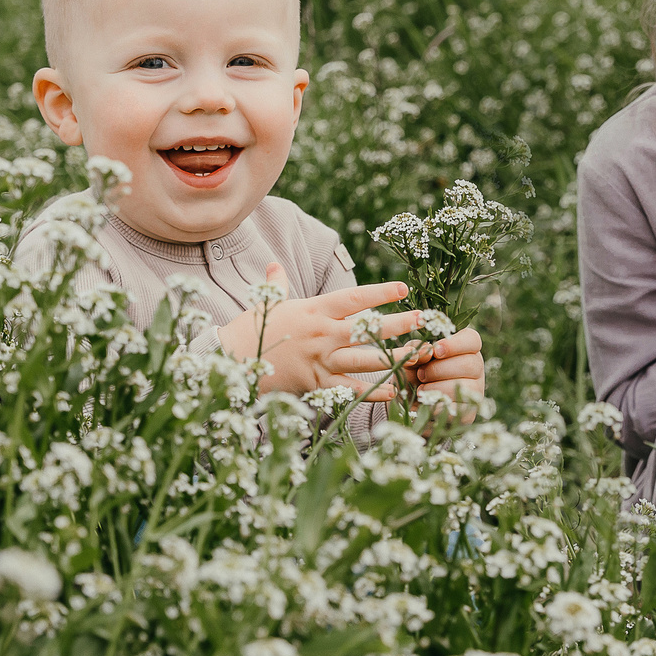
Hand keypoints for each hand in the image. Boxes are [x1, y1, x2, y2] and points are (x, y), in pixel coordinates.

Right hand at [221, 264, 446, 399]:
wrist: (233, 361)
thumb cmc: (252, 329)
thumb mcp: (267, 302)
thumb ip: (278, 283)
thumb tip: (274, 265)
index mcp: (314, 310)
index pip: (353, 298)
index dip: (380, 292)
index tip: (404, 287)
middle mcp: (321, 333)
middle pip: (366, 328)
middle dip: (397, 324)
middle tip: (423, 319)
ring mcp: (321, 359)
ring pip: (365, 358)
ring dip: (394, 357)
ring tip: (419, 354)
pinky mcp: (317, 383)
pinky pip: (351, 388)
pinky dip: (374, 390)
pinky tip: (395, 389)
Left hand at [401, 332, 485, 424]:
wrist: (413, 403)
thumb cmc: (415, 372)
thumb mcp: (413, 358)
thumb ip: (417, 350)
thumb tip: (426, 351)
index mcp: (465, 348)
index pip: (472, 340)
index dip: (456, 344)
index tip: (436, 351)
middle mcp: (475, 367)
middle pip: (470, 364)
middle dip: (440, 369)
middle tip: (421, 374)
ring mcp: (475, 390)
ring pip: (465, 386)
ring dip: (438, 387)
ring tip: (421, 389)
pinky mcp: (469, 411)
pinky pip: (459, 408)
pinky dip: (439, 405)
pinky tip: (427, 402)